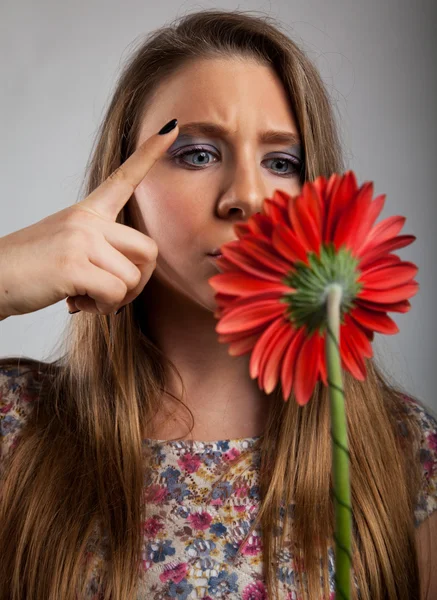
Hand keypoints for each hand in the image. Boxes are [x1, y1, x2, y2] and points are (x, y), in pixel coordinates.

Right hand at [0, 118, 178, 318]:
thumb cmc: (31, 268)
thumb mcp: (66, 244)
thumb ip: (100, 249)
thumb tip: (130, 277)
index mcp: (87, 213)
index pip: (123, 179)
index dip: (149, 154)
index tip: (171, 128)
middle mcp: (87, 221)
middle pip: (149, 250)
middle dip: (139, 281)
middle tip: (114, 294)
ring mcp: (80, 240)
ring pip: (132, 278)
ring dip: (116, 300)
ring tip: (87, 298)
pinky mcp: (73, 265)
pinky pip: (115, 293)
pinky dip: (104, 308)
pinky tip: (79, 303)